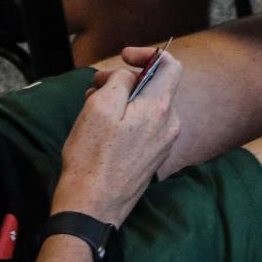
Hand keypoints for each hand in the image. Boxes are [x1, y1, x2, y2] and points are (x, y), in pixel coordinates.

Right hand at [53, 57, 183, 225]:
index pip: (170, 65)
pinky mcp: (154, 158)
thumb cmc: (91, 159)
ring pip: (147, 107)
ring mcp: (164, 143)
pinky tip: (103, 129)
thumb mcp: (99, 107)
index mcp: (160, 108)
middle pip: (154, 86)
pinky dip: (127, 119)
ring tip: (93, 109)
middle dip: (125, 80)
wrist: (92, 208)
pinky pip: (145, 126)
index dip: (147, 54)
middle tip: (94, 87)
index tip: (123, 57)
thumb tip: (129, 75)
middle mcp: (169, 125)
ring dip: (122, 101)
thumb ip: (119, 81)